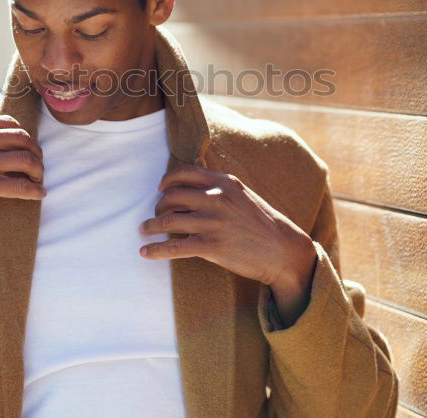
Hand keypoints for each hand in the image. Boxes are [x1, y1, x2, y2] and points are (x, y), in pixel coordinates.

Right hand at [0, 115, 44, 229]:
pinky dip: (35, 190)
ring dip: (38, 170)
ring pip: (27, 160)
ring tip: (38, 179)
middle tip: (37, 165)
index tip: (27, 148)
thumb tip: (8, 140)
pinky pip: (22, 186)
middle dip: (35, 152)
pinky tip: (40, 194)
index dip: (23, 136)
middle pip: (23, 139)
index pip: (9, 122)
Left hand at [138, 164, 316, 292]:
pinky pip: (173, 247)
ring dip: (151, 225)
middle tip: (155, 214)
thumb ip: (220, 188)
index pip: (184, 173)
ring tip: (144, 230)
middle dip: (159, 206)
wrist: (282, 250)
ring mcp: (212, 222)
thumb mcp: (243, 195)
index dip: (167, 181)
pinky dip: (155, 249)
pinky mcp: (211, 246)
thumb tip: (192, 188)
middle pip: (172, 196)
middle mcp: (216, 198)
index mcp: (224, 182)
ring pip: (168, 220)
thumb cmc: (262, 223)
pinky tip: (145, 252)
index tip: (160, 189)